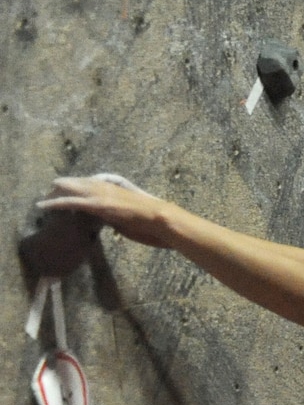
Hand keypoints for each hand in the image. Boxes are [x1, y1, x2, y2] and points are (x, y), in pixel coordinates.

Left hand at [39, 175, 177, 247]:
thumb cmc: (153, 222)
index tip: (65, 194)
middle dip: (60, 189)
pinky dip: (55, 203)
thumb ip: (116, 214)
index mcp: (114, 186)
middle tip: (48, 197)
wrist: (162, 219)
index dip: (75, 188)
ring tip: (42, 201)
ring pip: (69, 188)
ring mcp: (100, 193)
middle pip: (74, 182)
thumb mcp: (131, 216)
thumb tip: (107, 221)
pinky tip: (43, 206)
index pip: (87, 183)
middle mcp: (105, 185)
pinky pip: (69, 201)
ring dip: (54, 195)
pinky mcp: (96, 204)